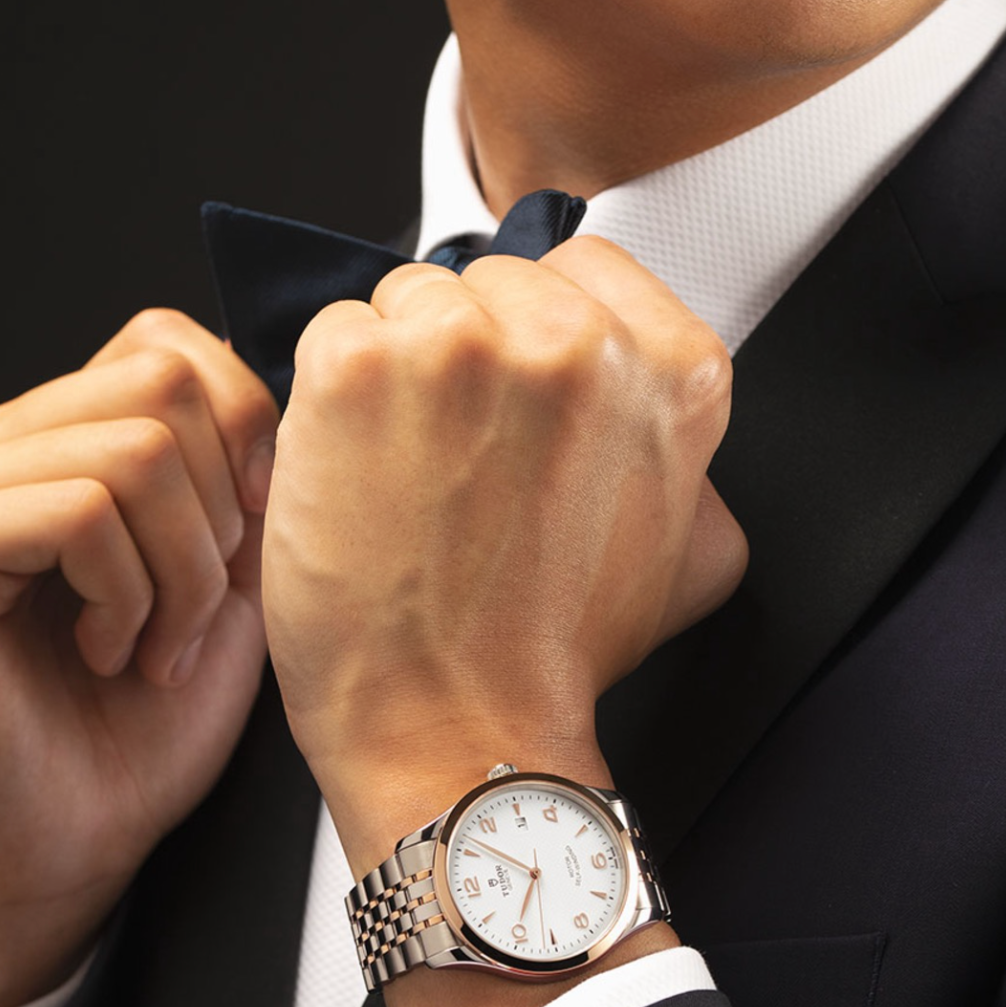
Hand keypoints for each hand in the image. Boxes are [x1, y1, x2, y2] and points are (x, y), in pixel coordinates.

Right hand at [0, 309, 278, 1006]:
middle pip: (162, 384)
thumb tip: (273, 400)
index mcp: (50, 442)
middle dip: (222, 514)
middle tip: (197, 614)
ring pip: (134, 449)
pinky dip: (129, 595)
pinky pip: (80, 511)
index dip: (243, 435)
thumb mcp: (223, 586)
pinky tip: (110, 654)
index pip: (167, 345)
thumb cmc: (139, 731)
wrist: (67, 846)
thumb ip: (236, 483)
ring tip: (154, 649)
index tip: (253, 542)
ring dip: (182, 573)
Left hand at [263, 235, 745, 877]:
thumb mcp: (676, 559)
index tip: (513, 409)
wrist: (457, 732)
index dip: (531, 340)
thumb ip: (675, 456)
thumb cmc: (549, 659)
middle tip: (458, 470)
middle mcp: (576, 342)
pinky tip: (357, 485)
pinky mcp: (357, 368)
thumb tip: (643, 408)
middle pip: (484, 284)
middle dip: (461, 361)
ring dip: (394, 381)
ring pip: (405, 306)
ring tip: (408, 487)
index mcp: (671, 372)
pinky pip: (331, 338)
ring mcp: (463, 346)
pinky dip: (329, 406)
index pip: (580, 273)